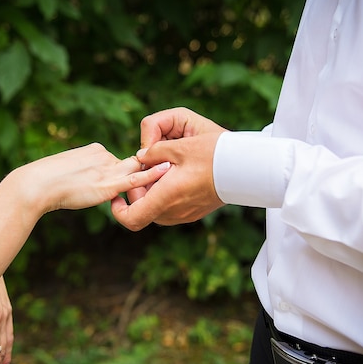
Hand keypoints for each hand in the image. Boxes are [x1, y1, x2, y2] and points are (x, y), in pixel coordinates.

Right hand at [13, 142, 171, 215]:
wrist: (37, 185)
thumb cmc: (47, 183)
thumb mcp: (70, 173)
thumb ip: (86, 174)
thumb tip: (91, 182)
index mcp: (96, 150)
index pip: (119, 160)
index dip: (131, 167)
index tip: (148, 167)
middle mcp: (104, 156)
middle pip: (132, 162)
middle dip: (151, 164)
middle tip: (175, 165)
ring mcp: (106, 169)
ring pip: (136, 169)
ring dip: (156, 169)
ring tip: (179, 167)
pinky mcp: (107, 184)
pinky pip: (134, 179)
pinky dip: (151, 175)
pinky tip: (167, 172)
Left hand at [111, 108, 227, 230]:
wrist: (246, 167)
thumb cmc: (213, 153)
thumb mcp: (179, 145)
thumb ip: (152, 151)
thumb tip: (140, 156)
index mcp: (165, 196)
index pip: (130, 218)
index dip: (117, 209)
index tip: (117, 194)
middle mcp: (173, 211)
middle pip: (142, 208)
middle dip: (137, 189)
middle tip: (144, 166)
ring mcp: (185, 215)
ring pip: (156, 208)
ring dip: (152, 191)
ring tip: (162, 167)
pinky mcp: (194, 212)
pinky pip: (170, 207)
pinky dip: (165, 193)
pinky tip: (176, 174)